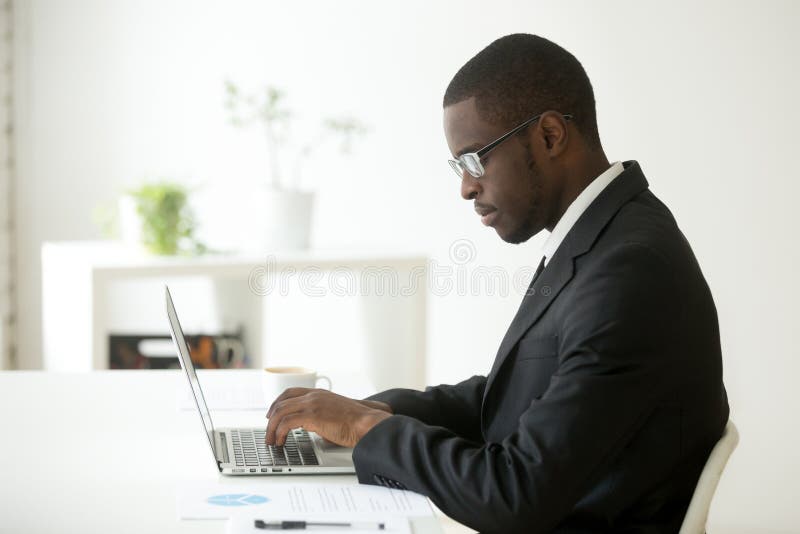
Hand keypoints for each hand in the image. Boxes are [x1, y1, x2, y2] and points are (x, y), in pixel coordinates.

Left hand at [265, 388, 391, 447]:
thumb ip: (324, 419)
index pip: (290, 392)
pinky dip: (279, 433)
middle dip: (271, 418)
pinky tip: (281, 441)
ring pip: (280, 412)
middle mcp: (313, 396)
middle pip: (282, 402)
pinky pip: (286, 423)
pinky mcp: (312, 416)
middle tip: (268, 431)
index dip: (277, 403)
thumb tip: (319, 434)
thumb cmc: (356, 423)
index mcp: (319, 394)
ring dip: (272, 428)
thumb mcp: (336, 415)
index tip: (272, 414)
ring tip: (272, 441)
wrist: (365, 423)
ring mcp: (312, 404)